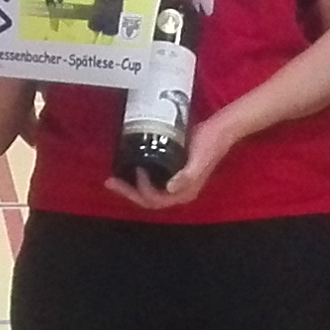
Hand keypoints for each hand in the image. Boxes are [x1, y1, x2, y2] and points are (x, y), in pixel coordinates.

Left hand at [112, 111, 245, 210]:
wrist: (220, 129)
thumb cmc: (210, 144)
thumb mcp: (198, 160)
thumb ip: (187, 176)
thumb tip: (171, 188)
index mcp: (184, 193)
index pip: (156, 200)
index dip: (141, 190)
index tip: (137, 169)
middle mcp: (178, 191)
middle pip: (149, 199)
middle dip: (128, 192)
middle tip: (110, 181)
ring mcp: (176, 182)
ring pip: (149, 191)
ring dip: (131, 187)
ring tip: (115, 178)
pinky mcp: (174, 171)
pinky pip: (152, 180)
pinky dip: (139, 177)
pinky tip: (130, 167)